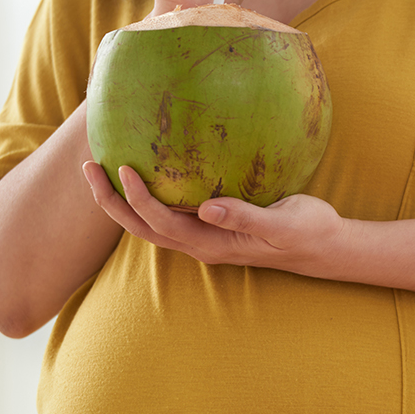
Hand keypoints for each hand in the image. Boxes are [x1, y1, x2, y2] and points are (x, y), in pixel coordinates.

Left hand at [82, 161, 345, 274]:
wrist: (325, 246)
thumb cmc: (308, 231)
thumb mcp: (282, 223)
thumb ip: (245, 216)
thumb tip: (207, 207)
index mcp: (213, 244)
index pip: (162, 223)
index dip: (138, 198)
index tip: (123, 167)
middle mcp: (201, 244)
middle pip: (142, 228)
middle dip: (112, 201)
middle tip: (89, 166)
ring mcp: (205, 238)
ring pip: (151, 224)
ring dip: (123, 202)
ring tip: (103, 170)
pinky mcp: (212, 228)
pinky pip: (169, 215)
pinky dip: (148, 198)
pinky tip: (147, 173)